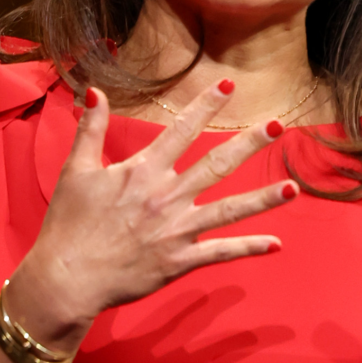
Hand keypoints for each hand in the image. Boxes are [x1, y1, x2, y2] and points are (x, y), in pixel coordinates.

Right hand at [7, 80, 296, 348]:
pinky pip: (221, 253)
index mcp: (142, 171)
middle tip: (277, 126)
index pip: (181, 131)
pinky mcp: (179, 261)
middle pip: (216, 165)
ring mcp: (177, 230)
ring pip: (229, 210)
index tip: (228, 86)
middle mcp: (166, 196)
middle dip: (248, 144)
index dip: (205, 106)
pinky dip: (249, 248)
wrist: (68, 277)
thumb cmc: (68, 224)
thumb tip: (95, 92)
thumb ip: (90, 130)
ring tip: (293, 188)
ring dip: (263, 198)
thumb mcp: (75, 171)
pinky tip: (276, 244)